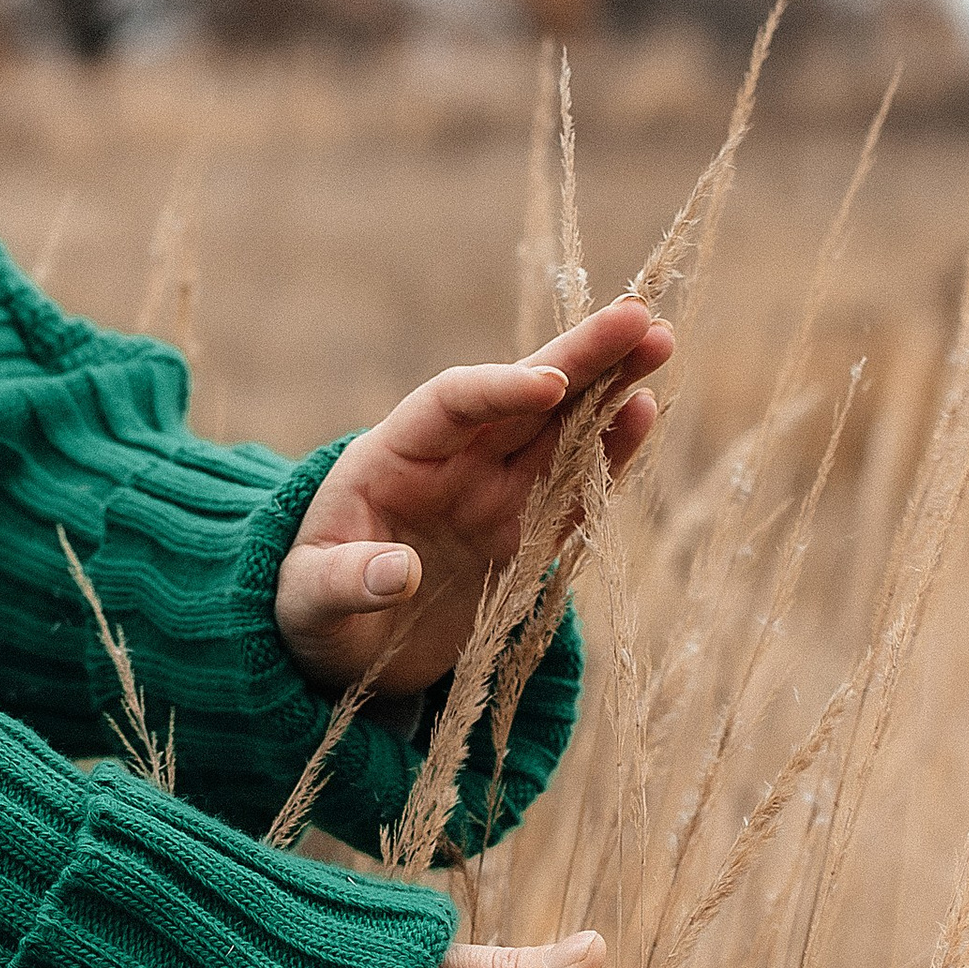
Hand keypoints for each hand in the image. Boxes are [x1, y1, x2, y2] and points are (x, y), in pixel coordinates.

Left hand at [274, 297, 673, 696]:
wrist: (338, 649)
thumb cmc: (309, 610)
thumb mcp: (309, 600)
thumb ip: (346, 583)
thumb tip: (399, 572)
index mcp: (393, 456)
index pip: (451, 404)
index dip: (499, 391)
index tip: (549, 384)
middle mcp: (451, 463)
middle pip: (521, 399)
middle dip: (578, 357)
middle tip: (641, 318)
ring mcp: (492, 496)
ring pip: (558, 431)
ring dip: (607, 391)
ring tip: (659, 346)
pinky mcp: (521, 536)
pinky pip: (571, 490)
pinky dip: (607, 459)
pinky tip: (642, 416)